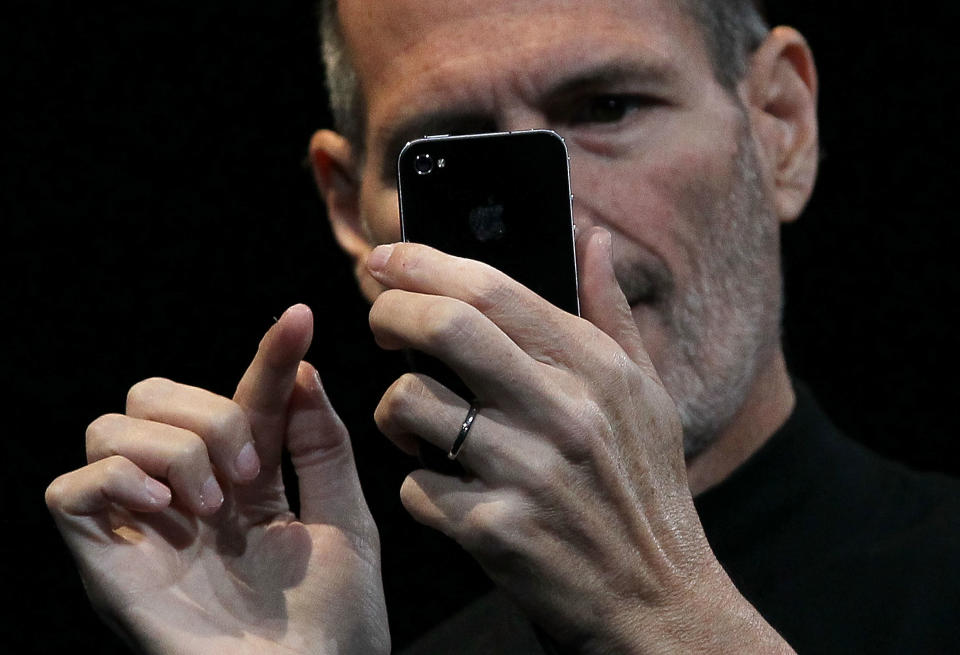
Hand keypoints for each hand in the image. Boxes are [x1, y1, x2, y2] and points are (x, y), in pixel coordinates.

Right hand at [45, 305, 388, 654]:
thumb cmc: (334, 624)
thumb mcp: (345, 522)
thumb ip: (322, 447)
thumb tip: (303, 369)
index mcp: (248, 481)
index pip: (245, 395)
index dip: (270, 354)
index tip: (300, 319)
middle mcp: (189, 494)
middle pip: (153, 393)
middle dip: (207, 412)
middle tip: (246, 474)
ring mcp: (145, 527)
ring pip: (110, 427)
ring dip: (170, 447)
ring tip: (211, 506)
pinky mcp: (108, 565)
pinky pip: (68, 491)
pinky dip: (113, 479)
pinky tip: (164, 509)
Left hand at [366, 232, 791, 653]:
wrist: (659, 603)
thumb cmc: (646, 492)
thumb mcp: (645, 396)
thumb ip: (611, 312)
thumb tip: (591, 237)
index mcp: (594, 369)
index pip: (492, 290)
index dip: (424, 263)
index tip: (386, 259)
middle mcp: (561, 412)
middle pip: (444, 328)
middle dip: (390, 313)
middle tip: (380, 322)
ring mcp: (526, 472)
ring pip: (410, 405)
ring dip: (394, 409)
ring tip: (416, 423)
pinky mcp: (495, 530)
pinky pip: (415, 486)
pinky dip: (417, 484)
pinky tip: (447, 490)